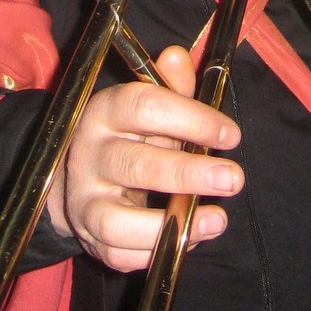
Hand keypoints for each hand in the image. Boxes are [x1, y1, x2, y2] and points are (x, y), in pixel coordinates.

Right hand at [47, 45, 243, 271]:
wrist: (75, 175)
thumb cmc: (128, 134)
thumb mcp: (146, 104)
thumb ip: (169, 86)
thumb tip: (177, 56)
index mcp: (105, 112)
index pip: (144, 107)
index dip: (192, 119)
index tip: (231, 134)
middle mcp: (89, 155)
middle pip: (137, 165)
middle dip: (190, 174)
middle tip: (234, 178)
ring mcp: (85, 200)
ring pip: (119, 221)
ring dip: (172, 224)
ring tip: (218, 220)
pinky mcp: (89, 236)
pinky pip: (121, 253)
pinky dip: (157, 250)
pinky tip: (191, 237)